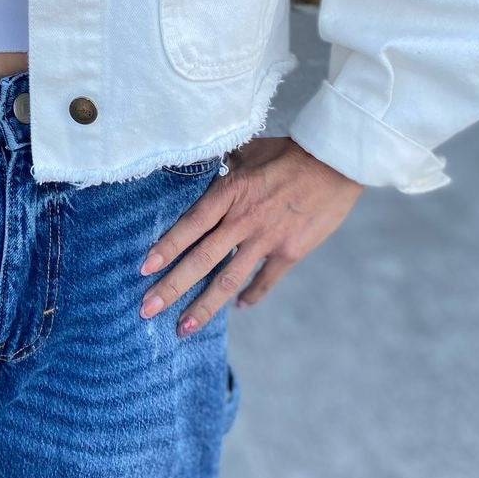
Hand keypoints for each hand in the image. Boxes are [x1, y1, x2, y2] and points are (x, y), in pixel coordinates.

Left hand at [137, 135, 363, 335]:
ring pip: (229, 280)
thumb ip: (224, 164)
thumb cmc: (289, 152)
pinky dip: (251, 295)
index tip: (143, 269)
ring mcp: (267, 240)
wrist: (335, 163)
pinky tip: (239, 307)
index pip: (190, 226)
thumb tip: (201, 158)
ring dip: (205, 306)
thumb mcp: (248, 150)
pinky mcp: (290, 252)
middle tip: (147, 309)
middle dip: (171, 287)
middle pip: (201, 260)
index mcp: (229, 193)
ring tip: (184, 327)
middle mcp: (243, 220)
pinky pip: (265, 280)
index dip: (166, 248)